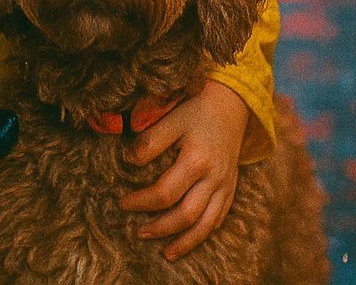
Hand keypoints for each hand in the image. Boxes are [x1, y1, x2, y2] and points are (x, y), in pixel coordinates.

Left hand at [119, 79, 248, 260]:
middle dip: (161, 228)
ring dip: (185, 241)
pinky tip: (190, 240)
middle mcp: (214, 178)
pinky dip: (204, 232)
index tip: (123, 203)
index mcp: (196, 160)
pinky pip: (219, 218)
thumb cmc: (197, 108)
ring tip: (166, 252)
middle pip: (186, 215)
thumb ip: (150, 141)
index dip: (141, 202)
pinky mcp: (230, 187)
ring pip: (206, 224)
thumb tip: (129, 162)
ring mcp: (225, 185)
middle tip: (138, 233)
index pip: (164, 193)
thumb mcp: (171, 117)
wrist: (232, 103)